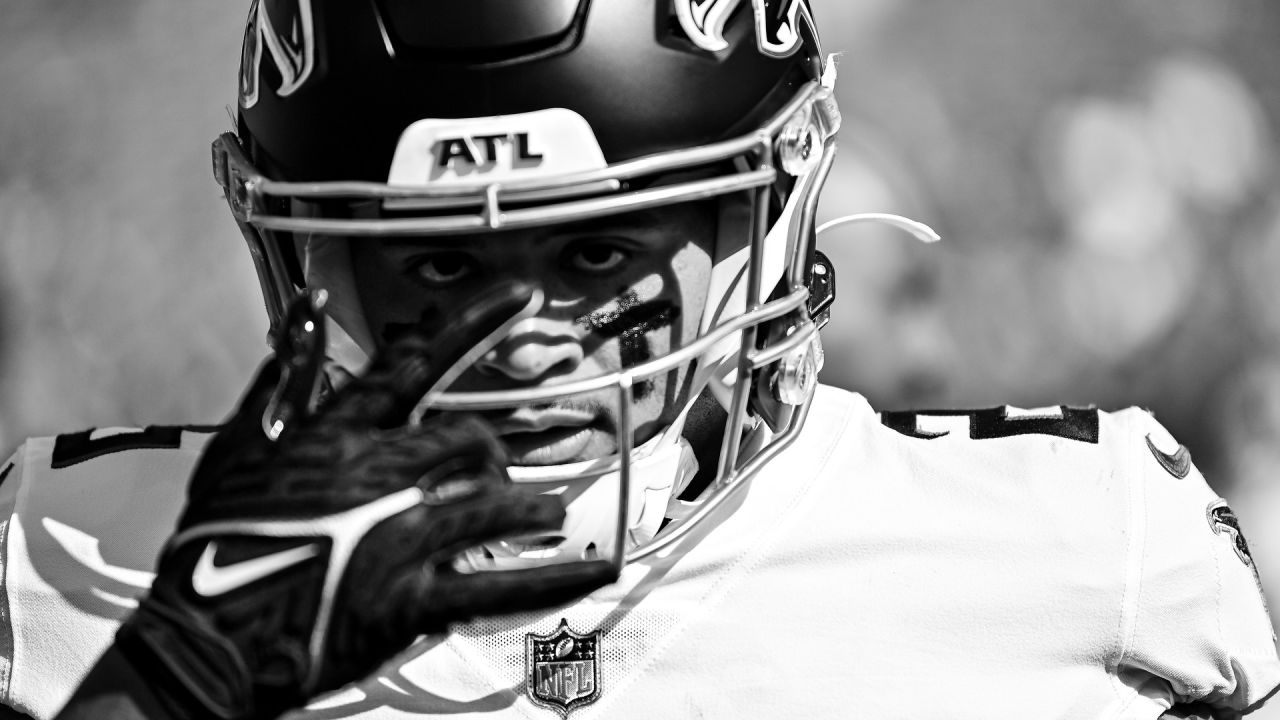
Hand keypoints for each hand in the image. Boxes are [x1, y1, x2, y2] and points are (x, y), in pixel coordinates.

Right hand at [116, 285, 615, 719]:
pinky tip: (596, 574)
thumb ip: (283, 376)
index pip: (416, 362)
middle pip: (468, 440)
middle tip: (495, 479)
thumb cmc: (215, 541)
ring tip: (545, 518)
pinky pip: (494, 588)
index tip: (523, 295)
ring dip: (529, 509)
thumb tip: (305, 310)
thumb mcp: (237, 445)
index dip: (474, 323)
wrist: (202, 638)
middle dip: (491, 457)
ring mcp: (395, 539)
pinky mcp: (405, 601)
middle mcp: (375, 477)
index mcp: (337, 435)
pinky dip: (551, 582)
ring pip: (492, 503)